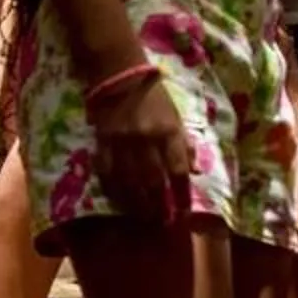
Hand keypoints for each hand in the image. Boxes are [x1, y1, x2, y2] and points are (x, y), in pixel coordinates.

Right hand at [89, 67, 192, 225]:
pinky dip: (114, 190)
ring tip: (145, 218)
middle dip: (161, 206)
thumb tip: (195, 171)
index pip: (178, 170)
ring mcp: (122, 142)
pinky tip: (120, 201)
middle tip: (164, 223)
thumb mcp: (176, 115)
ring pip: (131, 182)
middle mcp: (146, 139)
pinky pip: (107, 173)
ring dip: (139, 204)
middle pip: (155, 181)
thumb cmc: (153, 96)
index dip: (182, 195)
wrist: (119, 75)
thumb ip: (185, 143)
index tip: (185, 213)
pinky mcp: (102, 143)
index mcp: (168, 131)